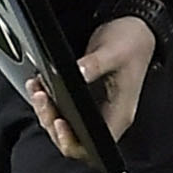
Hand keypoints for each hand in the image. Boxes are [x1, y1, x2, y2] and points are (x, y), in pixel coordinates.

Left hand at [27, 15, 155, 161]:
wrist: (135, 29)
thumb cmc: (133, 43)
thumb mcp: (115, 51)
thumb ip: (96, 64)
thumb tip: (77, 73)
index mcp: (119, 113)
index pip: (94, 143)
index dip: (73, 141)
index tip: (59, 121)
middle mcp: (105, 116)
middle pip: (73, 138)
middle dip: (52, 123)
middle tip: (42, 98)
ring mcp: (92, 108)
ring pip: (62, 125)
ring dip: (45, 111)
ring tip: (38, 89)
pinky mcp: (81, 98)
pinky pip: (59, 108)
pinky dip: (46, 100)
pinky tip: (38, 85)